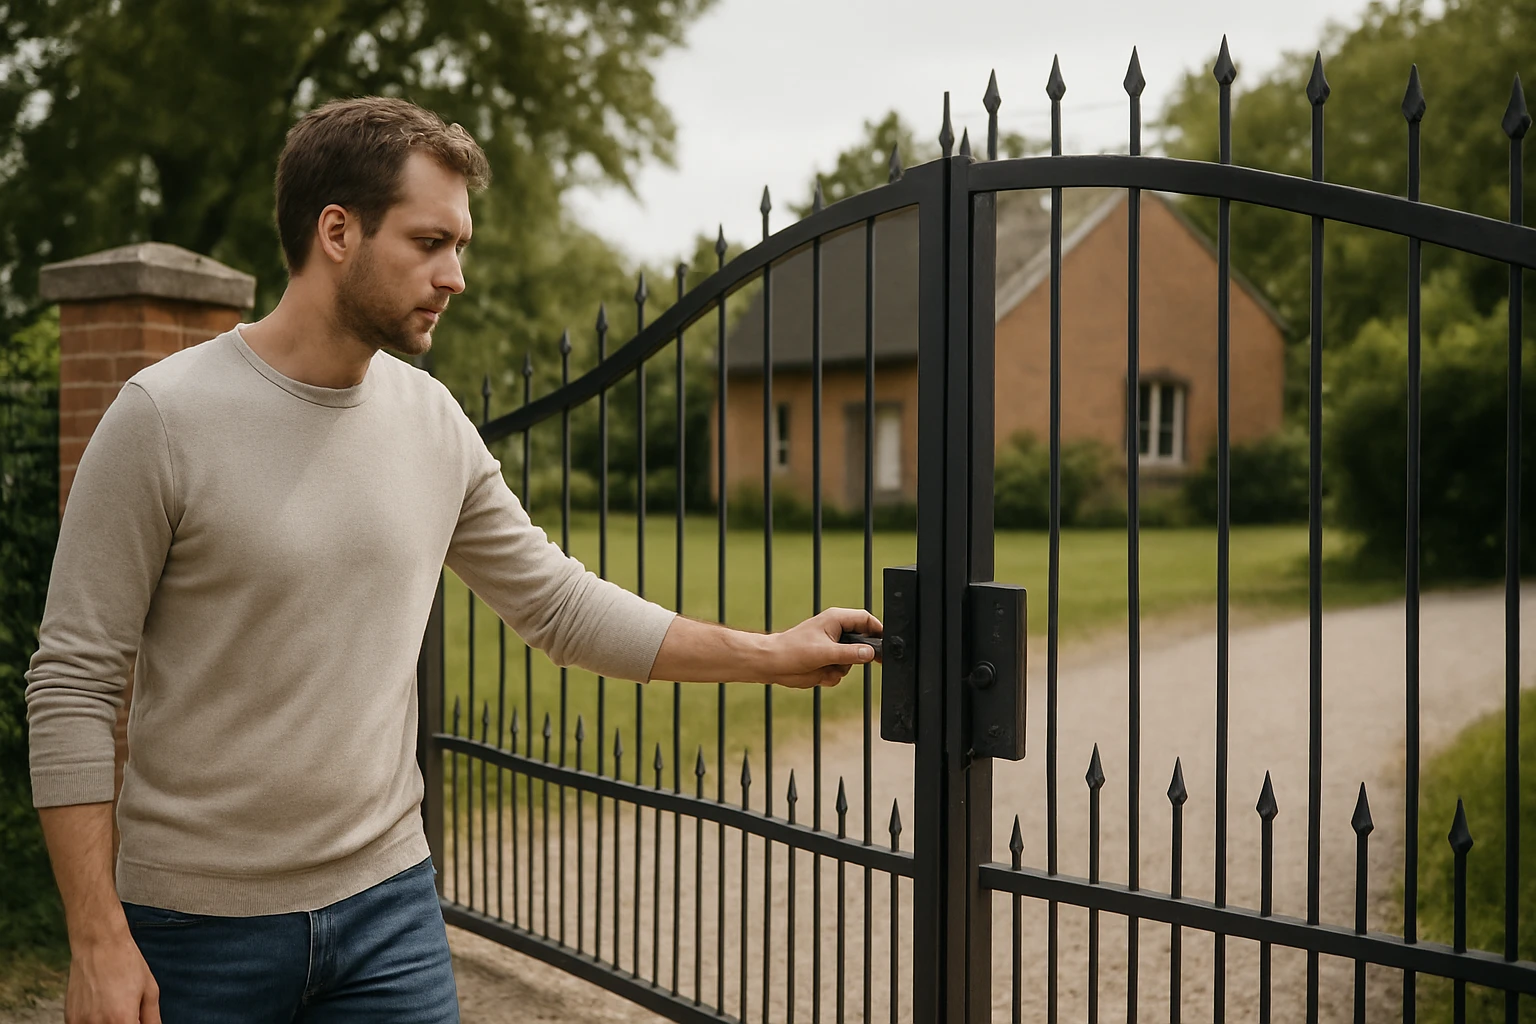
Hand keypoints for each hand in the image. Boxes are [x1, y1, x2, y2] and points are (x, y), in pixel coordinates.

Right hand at [65, 933, 159, 1023]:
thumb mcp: (149, 990)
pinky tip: (102, 1007)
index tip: (138, 1018)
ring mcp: (81, 1023)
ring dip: (110, 1022)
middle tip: (128, 1009)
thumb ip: (152, 1018)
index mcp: (122, 1020)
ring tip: (114, 1006)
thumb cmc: (127, 963)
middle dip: (125, 1023)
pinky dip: (95, 1022)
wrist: (99, 944)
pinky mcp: (70, 1019)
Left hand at [764, 607, 882, 688]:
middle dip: (860, 656)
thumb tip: (871, 653)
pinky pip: (840, 672)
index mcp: (836, 619)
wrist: (773, 665)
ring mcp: (832, 648)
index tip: (886, 645)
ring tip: (825, 667)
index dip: (878, 630)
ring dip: (842, 668)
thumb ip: (850, 653)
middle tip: (869, 662)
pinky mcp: (827, 663)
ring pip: (852, 661)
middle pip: (863, 642)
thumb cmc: (793, 651)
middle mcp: (836, 632)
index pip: (865, 620)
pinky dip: (832, 676)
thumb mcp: (824, 652)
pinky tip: (819, 673)